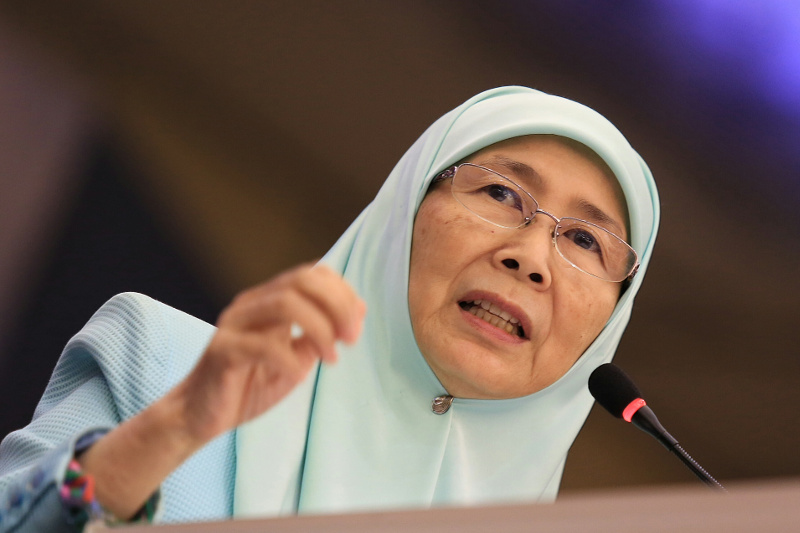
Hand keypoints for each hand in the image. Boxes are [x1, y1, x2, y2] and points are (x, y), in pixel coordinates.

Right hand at [176, 263, 365, 445]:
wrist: (202, 416)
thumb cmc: (249, 385)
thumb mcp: (295, 359)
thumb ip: (318, 336)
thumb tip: (353, 316)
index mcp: (269, 300)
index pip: (312, 273)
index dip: (342, 291)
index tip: (358, 322)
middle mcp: (251, 304)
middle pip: (302, 280)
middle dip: (337, 306)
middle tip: (351, 338)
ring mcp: (235, 324)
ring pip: (285, 303)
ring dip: (320, 329)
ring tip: (332, 358)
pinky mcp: (222, 350)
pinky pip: (263, 344)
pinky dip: (291, 359)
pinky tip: (300, 376)